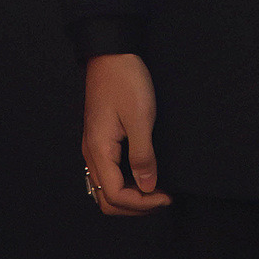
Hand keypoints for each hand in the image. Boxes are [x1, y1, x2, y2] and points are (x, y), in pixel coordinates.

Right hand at [82, 54, 171, 214]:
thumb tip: (147, 188)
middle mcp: (91, 153)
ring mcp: (94, 146)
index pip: (115, 195)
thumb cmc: (126, 81)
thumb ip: (142, 156)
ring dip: (130, 195)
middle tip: (162, 198)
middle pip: (107, 199)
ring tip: (156, 190)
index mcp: (98, 150)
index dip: (143, 203)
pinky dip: (125, 181)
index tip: (167, 197)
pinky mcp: (101, 137)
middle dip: (135, 206)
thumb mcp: (140, 118)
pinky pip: (109, 172)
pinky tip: (144, 174)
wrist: (112, 52)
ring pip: (106, 187)